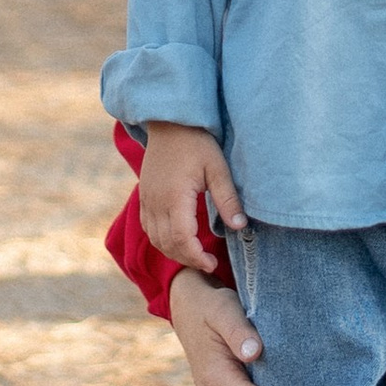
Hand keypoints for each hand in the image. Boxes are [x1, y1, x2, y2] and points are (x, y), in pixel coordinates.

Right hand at [137, 120, 242, 275]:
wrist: (170, 121)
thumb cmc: (197, 142)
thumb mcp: (218, 168)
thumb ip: (227, 199)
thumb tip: (240, 226)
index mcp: (174, 198)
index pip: (182, 239)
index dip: (197, 257)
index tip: (212, 263)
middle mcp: (156, 202)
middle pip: (167, 244)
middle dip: (187, 259)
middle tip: (208, 263)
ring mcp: (147, 199)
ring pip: (155, 238)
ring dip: (173, 252)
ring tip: (195, 255)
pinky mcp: (144, 195)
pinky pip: (147, 227)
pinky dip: (161, 240)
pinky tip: (177, 239)